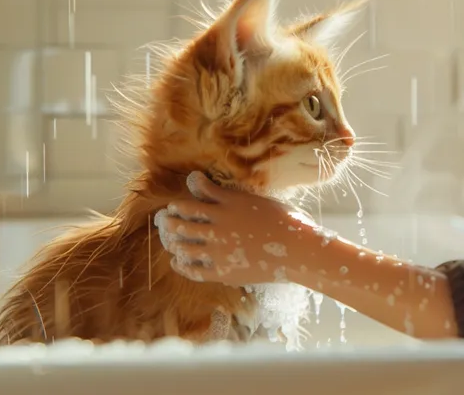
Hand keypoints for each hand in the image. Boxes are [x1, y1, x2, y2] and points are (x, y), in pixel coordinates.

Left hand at [156, 171, 304, 286]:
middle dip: (169, 220)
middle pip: (182, 220)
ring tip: (169, 240)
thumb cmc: (288, 221)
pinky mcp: (223, 270)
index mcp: (229, 204)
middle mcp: (219, 224)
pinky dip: (181, 264)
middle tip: (164, 220)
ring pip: (183, 244)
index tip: (176, 203)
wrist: (299, 250)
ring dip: (172, 241)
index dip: (181, 200)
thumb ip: (235, 197)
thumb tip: (218, 192)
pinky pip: (193, 269)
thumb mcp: (261, 200)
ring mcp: (219, 249)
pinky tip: (178, 262)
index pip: (195, 197)